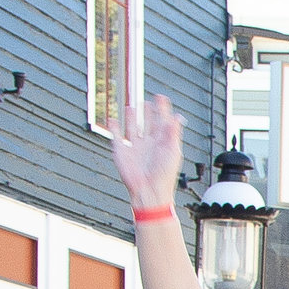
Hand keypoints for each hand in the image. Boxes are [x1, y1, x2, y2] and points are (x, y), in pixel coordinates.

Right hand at [112, 94, 185, 210]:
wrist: (149, 191)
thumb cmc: (164, 175)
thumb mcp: (172, 152)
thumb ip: (173, 133)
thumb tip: (176, 116)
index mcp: (162, 142)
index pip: (162, 122)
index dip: (162, 109)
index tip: (161, 97)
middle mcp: (149, 143)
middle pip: (148, 123)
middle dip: (148, 112)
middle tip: (147, 101)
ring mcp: (135, 146)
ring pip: (133, 127)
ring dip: (132, 117)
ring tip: (132, 106)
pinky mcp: (121, 151)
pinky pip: (116, 136)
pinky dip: (113, 126)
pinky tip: (113, 118)